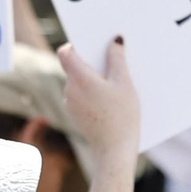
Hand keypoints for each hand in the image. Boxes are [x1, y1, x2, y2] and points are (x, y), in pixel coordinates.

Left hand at [56, 38, 139, 168]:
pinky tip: (109, 100)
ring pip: (78, 83)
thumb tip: (115, 40)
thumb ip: (117, 59)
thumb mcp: (124, 84)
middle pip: (74, 68)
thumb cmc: (122, 116)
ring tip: (114, 84)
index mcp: (79, 78)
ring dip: (92, 80)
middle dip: (90, 64)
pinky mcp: (74, 114)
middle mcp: (69, 89)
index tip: (91, 44)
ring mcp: (70, 103)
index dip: (76, 45)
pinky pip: (80, 97)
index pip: (66, 52)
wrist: (114, 150)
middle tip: (110, 62)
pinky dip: (91, 94)